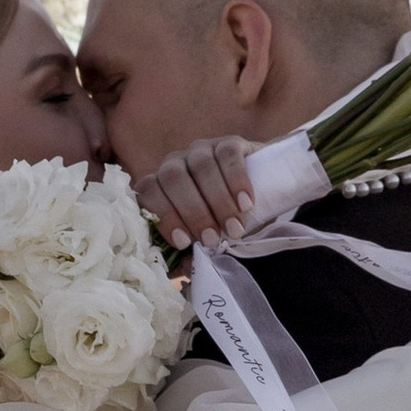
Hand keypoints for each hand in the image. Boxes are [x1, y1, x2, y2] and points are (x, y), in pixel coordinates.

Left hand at [137, 138, 254, 251]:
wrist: (262, 193)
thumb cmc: (224, 221)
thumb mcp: (206, 237)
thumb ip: (193, 251)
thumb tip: (184, 268)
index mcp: (161, 185)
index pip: (148, 191)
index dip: (164, 216)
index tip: (184, 242)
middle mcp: (176, 162)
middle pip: (173, 178)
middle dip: (193, 212)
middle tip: (213, 239)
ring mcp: (202, 149)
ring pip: (201, 166)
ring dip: (218, 201)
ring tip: (234, 228)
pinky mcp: (230, 142)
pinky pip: (228, 154)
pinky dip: (237, 180)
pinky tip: (246, 204)